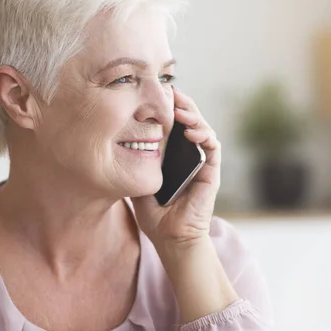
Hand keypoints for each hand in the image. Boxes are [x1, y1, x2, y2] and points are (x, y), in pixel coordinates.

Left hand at [130, 86, 220, 245]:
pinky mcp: (211, 172)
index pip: (176, 125)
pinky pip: (212, 147)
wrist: (171, 238)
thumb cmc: (155, 214)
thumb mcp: (139, 180)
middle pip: (192, 121)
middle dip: (183, 105)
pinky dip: (204, 135)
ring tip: (180, 110)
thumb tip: (118, 139)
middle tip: (170, 92)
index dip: (170, 108)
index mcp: (175, 156)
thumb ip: (135, 161)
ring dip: (194, 116)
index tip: (156, 94)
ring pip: (204, 129)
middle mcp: (191, 156)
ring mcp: (203, 163)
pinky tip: (189, 131)